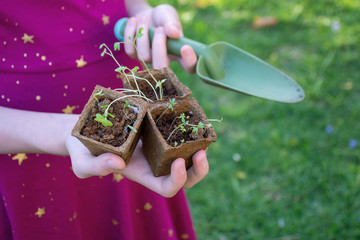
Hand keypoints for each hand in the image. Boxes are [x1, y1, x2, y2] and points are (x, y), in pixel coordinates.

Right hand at [66, 137, 208, 197]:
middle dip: (198, 169)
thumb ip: (96, 167)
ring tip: (200, 132)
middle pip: (186, 177)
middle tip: (201, 151)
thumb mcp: (82, 162)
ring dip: (198, 147)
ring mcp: (157, 146)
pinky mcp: (156, 129)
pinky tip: (188, 114)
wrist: (85, 132)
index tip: (179, 162)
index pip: (167, 188)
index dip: (178, 180)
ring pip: (187, 154)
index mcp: (142, 175)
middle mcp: (155, 163)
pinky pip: (178, 133)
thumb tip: (118, 163)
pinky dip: (186, 128)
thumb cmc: (83, 152)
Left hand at [124, 4, 196, 72]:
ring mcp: (148, 60)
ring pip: (144, 57)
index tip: (185, 47)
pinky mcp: (134, 55)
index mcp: (178, 54)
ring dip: (143, 34)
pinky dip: (130, 33)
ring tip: (144, 19)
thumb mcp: (168, 15)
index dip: (190, 62)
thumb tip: (174, 34)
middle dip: (159, 48)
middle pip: (161, 68)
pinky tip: (134, 22)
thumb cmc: (161, 17)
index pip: (189, 67)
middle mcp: (164, 61)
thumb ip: (172, 23)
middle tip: (160, 29)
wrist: (144, 14)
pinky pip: (130, 50)